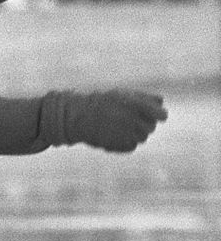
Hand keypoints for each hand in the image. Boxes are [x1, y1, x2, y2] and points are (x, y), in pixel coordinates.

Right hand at [40, 89, 167, 151]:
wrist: (77, 116)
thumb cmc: (100, 102)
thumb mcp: (121, 95)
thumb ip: (143, 98)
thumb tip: (161, 102)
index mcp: (136, 105)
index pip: (161, 115)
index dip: (159, 115)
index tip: (157, 116)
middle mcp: (134, 119)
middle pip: (151, 127)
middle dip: (142, 124)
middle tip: (126, 119)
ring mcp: (128, 133)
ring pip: (142, 138)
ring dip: (134, 133)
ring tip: (117, 126)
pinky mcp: (121, 145)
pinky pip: (132, 146)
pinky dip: (125, 142)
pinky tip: (113, 135)